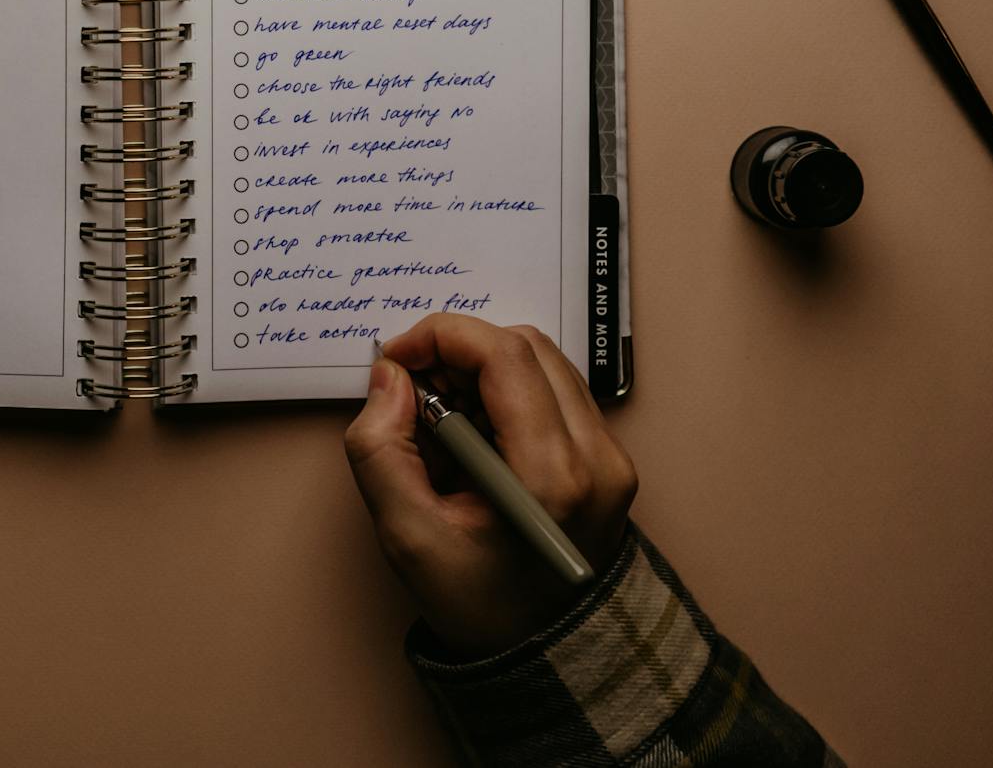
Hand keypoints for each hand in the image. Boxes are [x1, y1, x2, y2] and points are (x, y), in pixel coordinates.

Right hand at [343, 315, 636, 657]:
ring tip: (443, 414)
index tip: (397, 358)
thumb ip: (381, 449)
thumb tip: (391, 378)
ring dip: (482, 367)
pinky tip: (475, 430)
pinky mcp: (608, 459)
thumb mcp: (407, 536)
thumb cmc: (481, 605)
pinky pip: (555, 389)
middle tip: (415, 388)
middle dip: (458, 350)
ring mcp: (610, 457)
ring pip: (543, 361)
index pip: (504, 356)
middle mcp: (596, 458)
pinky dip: (506, 389)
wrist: (546, 656)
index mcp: (551, 477)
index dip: (441, 337)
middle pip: (526, 346)